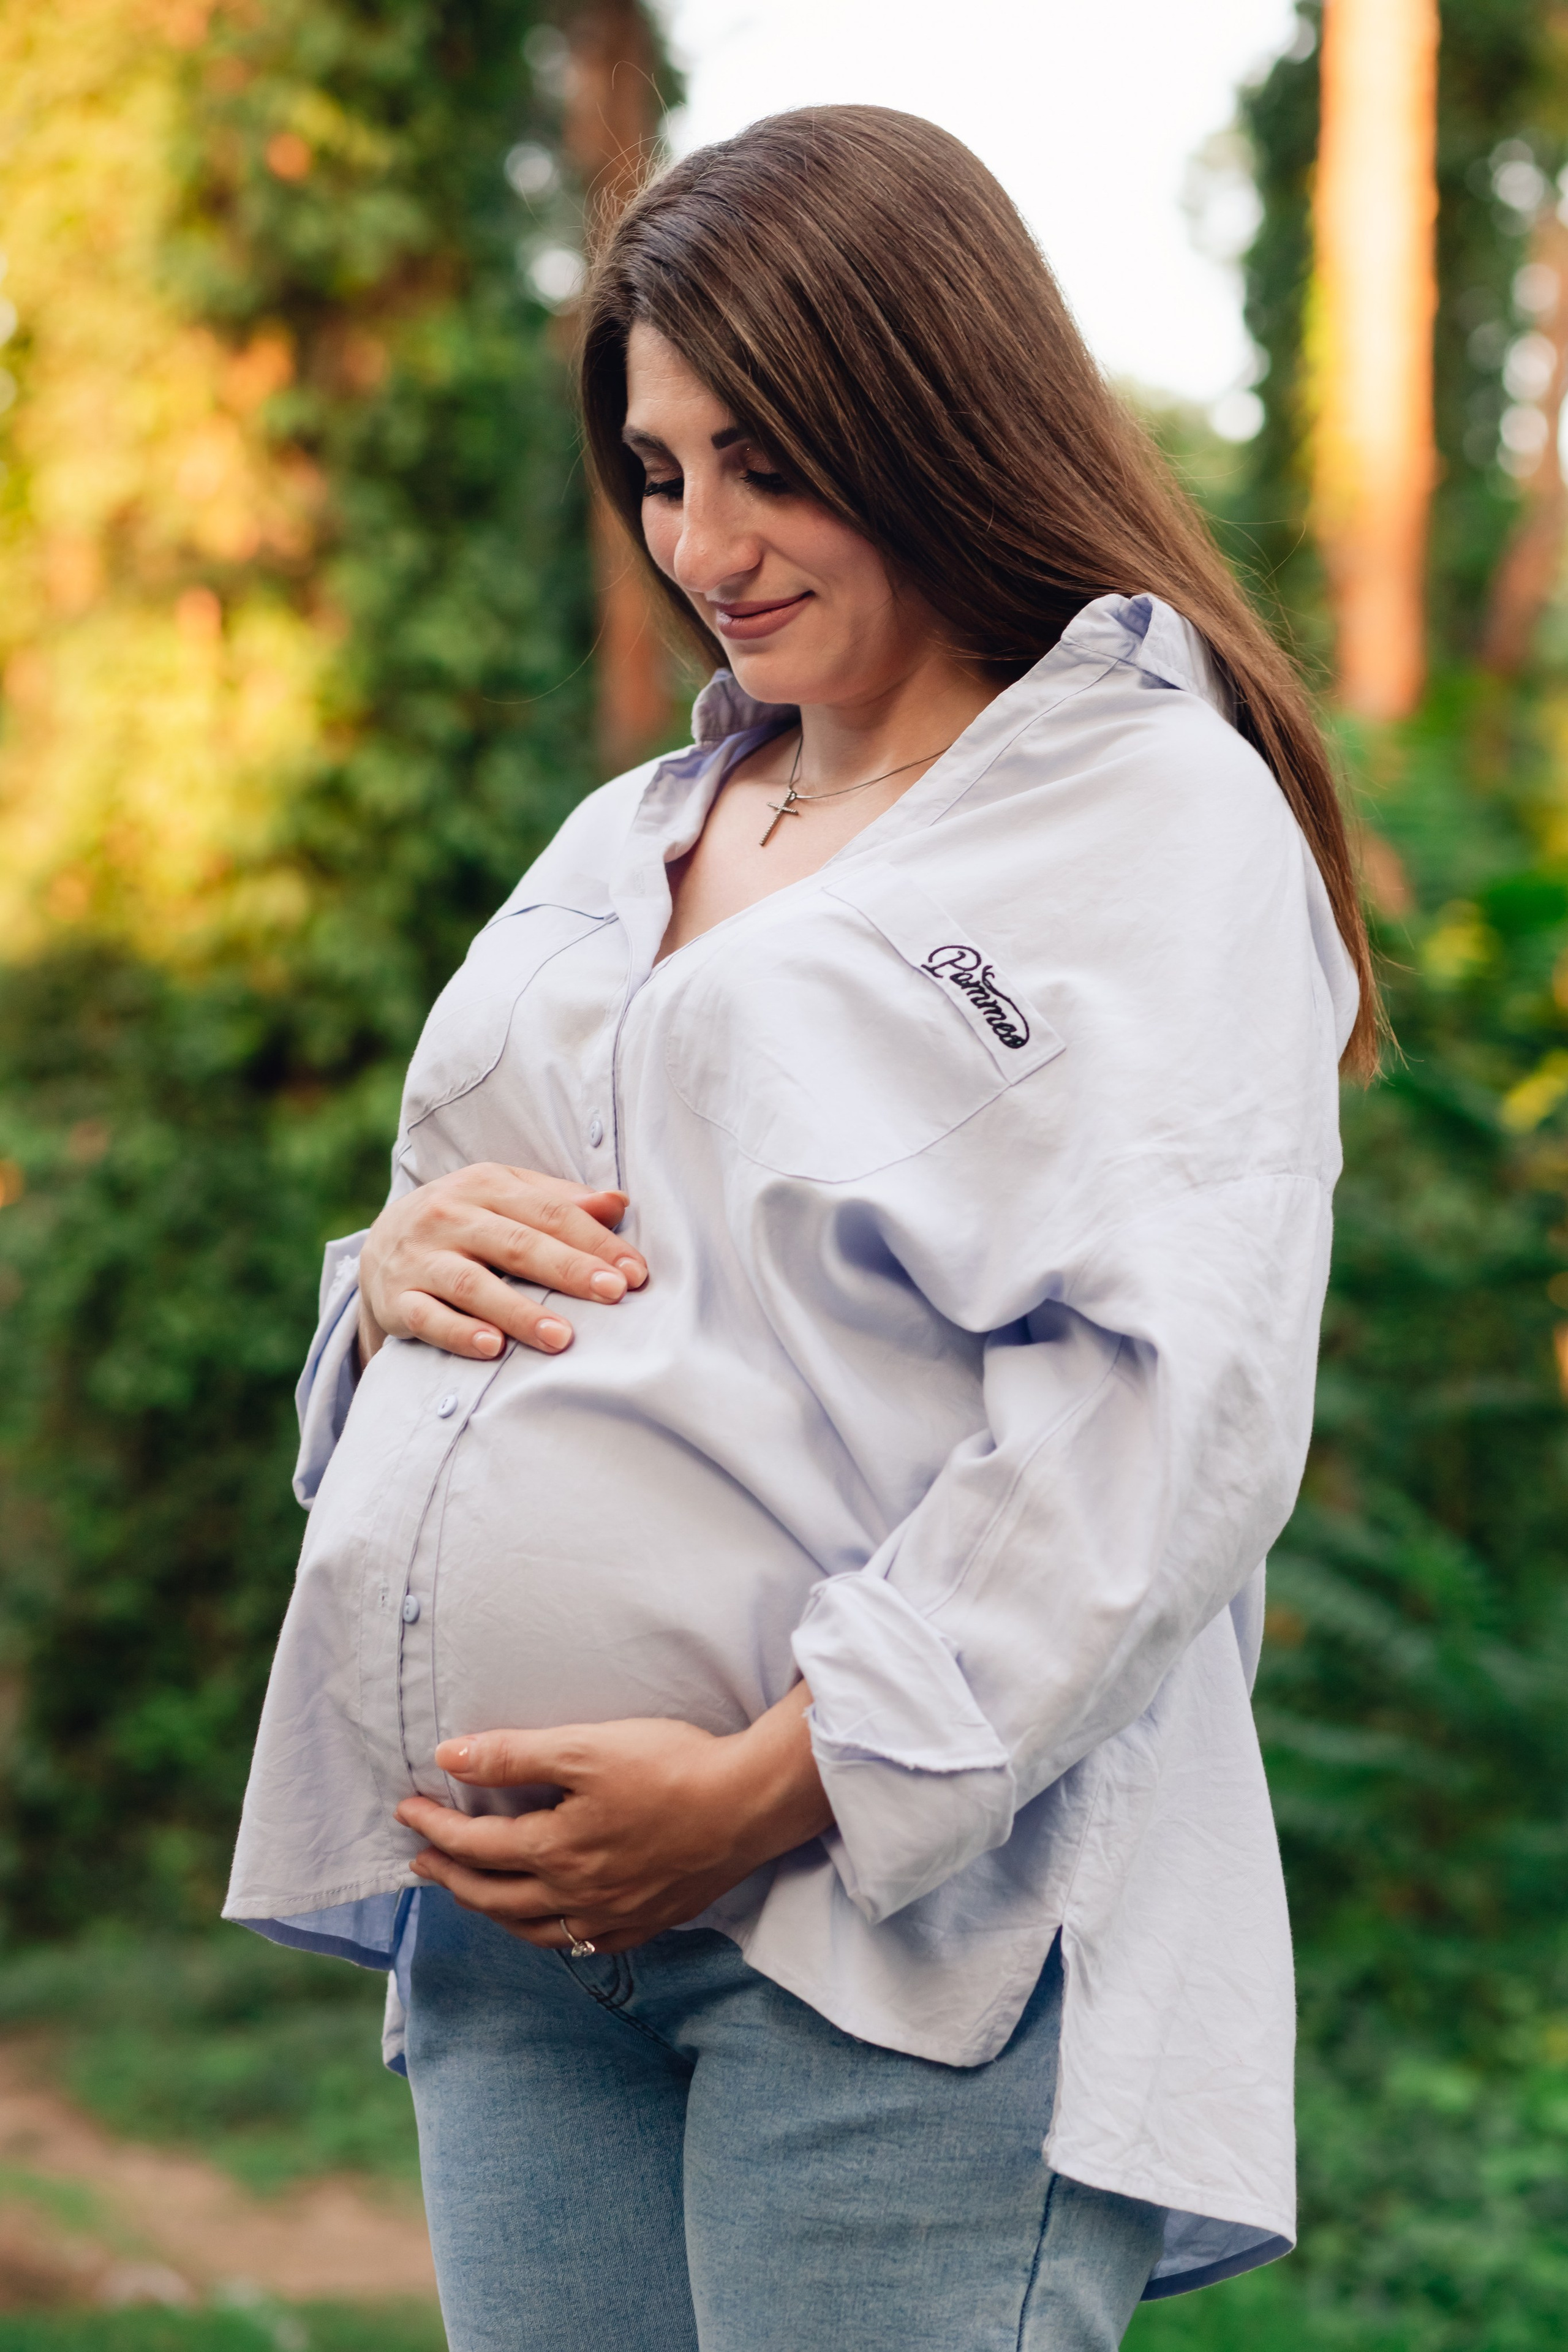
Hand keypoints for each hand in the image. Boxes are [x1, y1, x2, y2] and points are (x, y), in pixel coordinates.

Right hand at [357, 1161, 647, 1367]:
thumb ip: (560, 1201)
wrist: (382, 1242)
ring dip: (518, 1312)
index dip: (595, 1241)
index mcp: (486, 1185)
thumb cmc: (465, 1219)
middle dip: (569, 1269)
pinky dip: (459, 1333)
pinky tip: (492, 1348)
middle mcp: (450, 1216)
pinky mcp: (398, 1299)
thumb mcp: (506, 1196)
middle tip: (613, 1295)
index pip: (550, 1212)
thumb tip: (618, 1202)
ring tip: (561, 1337)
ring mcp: (421, 1258)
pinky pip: (428, 1318)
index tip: (635, 1273)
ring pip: (472, 1284)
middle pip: (517, 1244)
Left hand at [395, 1685, 832, 1953]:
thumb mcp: (585, 1747)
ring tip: (472, 1891)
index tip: (406, 1808)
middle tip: (421, 1859)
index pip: (475, 1844)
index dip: (434, 1826)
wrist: (748, 1804)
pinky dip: (550, 1933)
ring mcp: (613, 1916)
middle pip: (492, 1896)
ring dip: (491, 1910)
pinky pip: (582, 1943)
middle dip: (449, 1875)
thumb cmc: (670, 1766)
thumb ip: (514, 1755)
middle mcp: (576, 1894)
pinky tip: (549, 1921)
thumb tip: (449, 1757)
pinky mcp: (647, 1922)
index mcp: (555, 1850)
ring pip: (533, 1929)